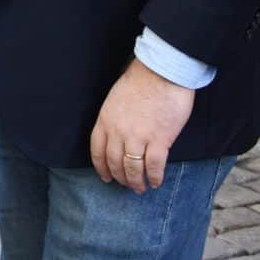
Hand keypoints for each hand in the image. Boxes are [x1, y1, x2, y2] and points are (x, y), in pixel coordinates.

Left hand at [90, 58, 194, 193]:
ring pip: (132, 169)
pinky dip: (154, 177)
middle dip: (120, 177)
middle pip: (114, 163)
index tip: (106, 177)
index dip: (101, 167)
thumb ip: (114, 117)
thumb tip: (119, 134)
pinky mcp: (159, 140)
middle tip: (126, 184)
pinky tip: (156, 181)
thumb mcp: (116, 98)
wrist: (161, 72)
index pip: (97, 150)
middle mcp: (118, 132)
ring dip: (136, 182)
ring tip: (141, 188)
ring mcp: (138, 137)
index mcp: (105, 119)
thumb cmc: (141, 80)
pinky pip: (154, 166)